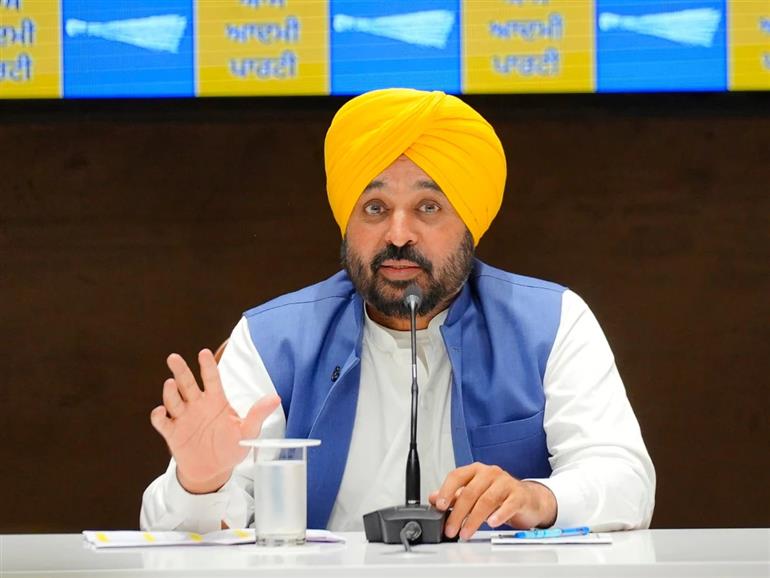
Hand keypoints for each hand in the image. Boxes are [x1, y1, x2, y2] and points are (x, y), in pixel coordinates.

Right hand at [150, 349, 280, 493]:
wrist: (214, 471)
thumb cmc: (231, 447)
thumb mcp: (247, 432)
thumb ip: (258, 414)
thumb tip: (276, 398)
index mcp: (216, 400)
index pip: (211, 379)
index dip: (207, 366)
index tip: (204, 353)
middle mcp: (198, 405)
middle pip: (187, 384)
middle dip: (181, 371)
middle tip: (174, 358)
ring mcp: (184, 418)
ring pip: (174, 400)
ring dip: (170, 392)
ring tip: (170, 384)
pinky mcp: (173, 433)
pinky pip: (163, 422)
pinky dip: (159, 416)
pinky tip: (160, 411)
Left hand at [429, 462, 556, 539]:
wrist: (527, 499)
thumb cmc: (499, 495)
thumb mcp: (474, 493)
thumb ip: (454, 495)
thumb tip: (432, 498)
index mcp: (476, 470)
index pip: (457, 476)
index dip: (446, 490)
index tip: (439, 505)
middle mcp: (490, 473)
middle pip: (470, 492)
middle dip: (457, 513)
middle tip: (451, 529)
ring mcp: (505, 483)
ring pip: (486, 500)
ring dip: (473, 519)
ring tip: (465, 532)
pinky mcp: (519, 495)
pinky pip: (508, 504)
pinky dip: (499, 514)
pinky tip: (491, 523)